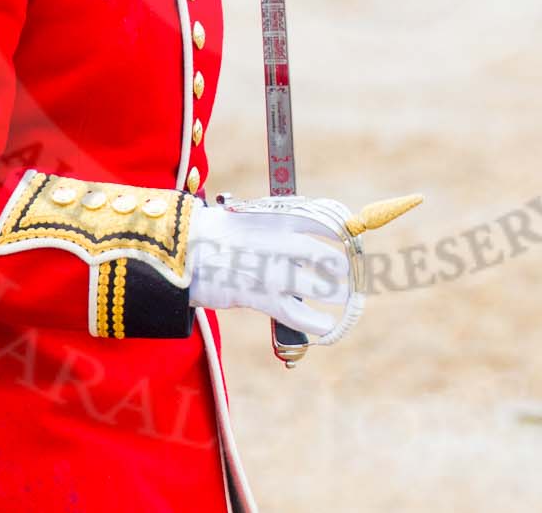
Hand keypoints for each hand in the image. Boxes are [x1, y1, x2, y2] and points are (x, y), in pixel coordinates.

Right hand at [187, 198, 352, 334]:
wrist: (187, 248)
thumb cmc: (225, 231)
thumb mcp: (260, 215)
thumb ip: (290, 223)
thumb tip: (326, 230)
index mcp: (284, 217)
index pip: (330, 223)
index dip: (347, 235)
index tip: (353, 243)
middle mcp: (282, 242)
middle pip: (329, 259)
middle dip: (344, 270)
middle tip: (350, 276)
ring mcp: (272, 270)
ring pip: (319, 287)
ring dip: (337, 295)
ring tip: (345, 299)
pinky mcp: (260, 296)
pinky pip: (297, 314)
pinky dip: (316, 323)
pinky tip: (326, 326)